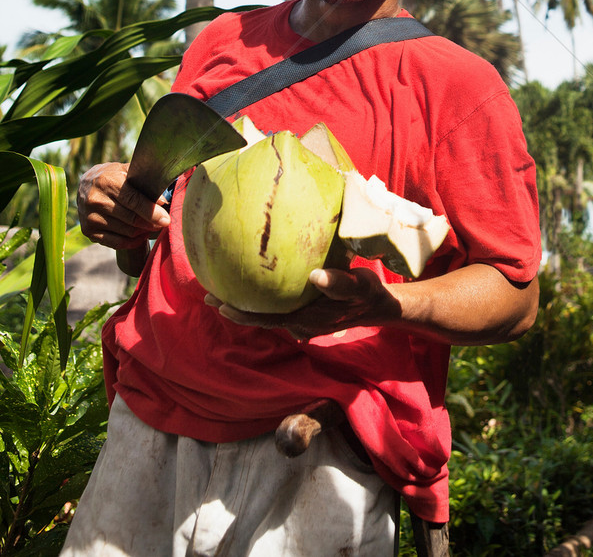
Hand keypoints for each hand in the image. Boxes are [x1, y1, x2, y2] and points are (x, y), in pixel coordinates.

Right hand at [77, 162, 170, 249]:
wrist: (84, 185)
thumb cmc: (112, 176)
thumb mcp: (125, 171)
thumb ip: (143, 184)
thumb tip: (163, 202)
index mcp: (107, 182)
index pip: (133, 201)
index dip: (152, 212)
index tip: (166, 220)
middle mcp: (96, 200)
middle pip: (131, 219)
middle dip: (151, 223)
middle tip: (164, 224)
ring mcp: (91, 218)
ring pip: (126, 232)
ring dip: (143, 232)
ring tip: (153, 227)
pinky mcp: (89, 231)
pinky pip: (116, 243)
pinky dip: (132, 242)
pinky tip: (141, 235)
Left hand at [204, 267, 401, 338]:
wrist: (379, 307)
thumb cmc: (367, 293)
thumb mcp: (359, 285)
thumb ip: (339, 283)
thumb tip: (315, 276)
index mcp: (306, 319)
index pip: (266, 319)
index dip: (242, 313)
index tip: (219, 303)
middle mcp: (299, 324)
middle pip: (259, 319)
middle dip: (233, 309)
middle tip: (206, 295)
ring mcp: (301, 322)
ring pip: (266, 316)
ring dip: (244, 306)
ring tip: (220, 291)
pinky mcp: (304, 315)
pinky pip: (277, 309)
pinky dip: (261, 302)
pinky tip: (252, 286)